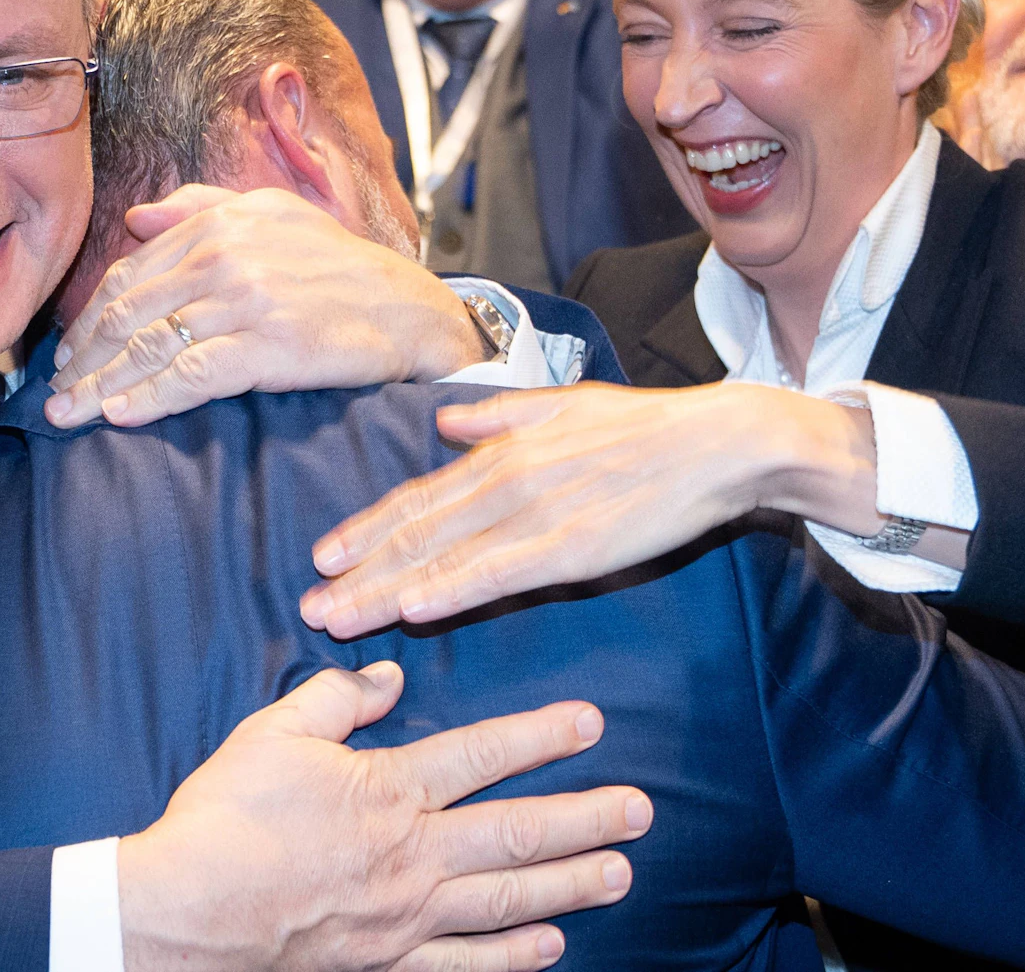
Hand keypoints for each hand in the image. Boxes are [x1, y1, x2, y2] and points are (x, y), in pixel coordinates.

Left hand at [46, 186, 486, 427]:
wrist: (411, 311)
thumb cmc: (342, 270)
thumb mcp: (275, 215)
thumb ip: (201, 209)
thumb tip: (137, 217)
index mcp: (219, 224)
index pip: (130, 276)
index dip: (89, 321)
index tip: (66, 356)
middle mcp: (224, 257)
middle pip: (128, 313)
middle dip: (83, 360)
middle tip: (53, 397)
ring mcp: (246, 301)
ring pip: (150, 346)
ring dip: (101, 386)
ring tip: (70, 416)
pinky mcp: (269, 346)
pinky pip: (190, 375)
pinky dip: (148, 398)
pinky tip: (120, 416)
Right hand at [118, 662, 650, 971]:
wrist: (188, 912)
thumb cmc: (226, 817)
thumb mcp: (274, 733)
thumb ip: (338, 699)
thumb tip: (389, 676)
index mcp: (388, 790)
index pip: (482, 753)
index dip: (541, 735)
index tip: (591, 723)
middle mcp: (412, 854)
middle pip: (517, 832)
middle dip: (585, 818)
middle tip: (641, 809)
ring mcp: (405, 917)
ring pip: (506, 899)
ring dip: (570, 884)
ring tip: (620, 872)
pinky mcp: (385, 962)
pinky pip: (464, 965)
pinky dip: (511, 957)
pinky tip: (550, 947)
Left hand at [299, 383, 877, 638]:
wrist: (718, 442)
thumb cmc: (645, 426)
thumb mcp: (561, 404)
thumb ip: (497, 418)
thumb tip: (444, 424)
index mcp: (499, 450)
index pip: (416, 498)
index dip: (364, 530)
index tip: (322, 558)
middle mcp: (503, 480)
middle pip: (413, 532)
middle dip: (356, 571)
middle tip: (307, 606)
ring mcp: (533, 515)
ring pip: (441, 557)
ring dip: (382, 591)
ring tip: (336, 620)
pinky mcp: (569, 547)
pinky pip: (496, 573)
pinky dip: (449, 589)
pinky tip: (412, 608)